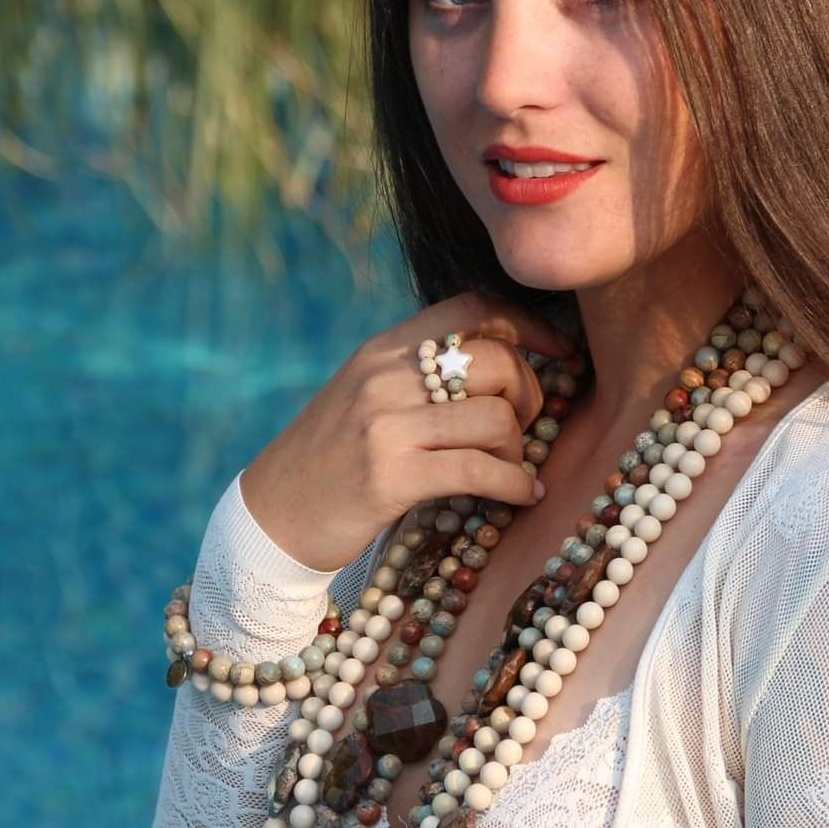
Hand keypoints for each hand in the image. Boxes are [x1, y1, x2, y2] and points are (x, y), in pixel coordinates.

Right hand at [239, 289, 582, 574]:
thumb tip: (500, 366)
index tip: (559, 353)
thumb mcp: (366, 398)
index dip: (528, 325)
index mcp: (383, 350)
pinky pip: (480, 470)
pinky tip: (522, 496)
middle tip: (523, 429)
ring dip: (519, 450)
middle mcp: (385, 378)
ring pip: (496, 419)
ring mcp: (386, 426)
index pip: (472, 309)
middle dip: (528, 397)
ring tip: (511, 470)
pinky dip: (515, 485)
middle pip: (495, 363)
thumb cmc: (330, 462)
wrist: (270, 518)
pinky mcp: (390, 477)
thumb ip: (419, 376)